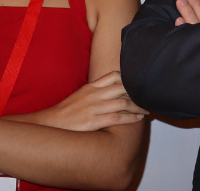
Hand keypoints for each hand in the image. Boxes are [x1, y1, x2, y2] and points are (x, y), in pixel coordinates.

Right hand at [24, 71, 146, 131]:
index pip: (114, 75)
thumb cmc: (67, 111)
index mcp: (91, 86)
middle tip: (148, 97)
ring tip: (147, 109)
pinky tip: (138, 118)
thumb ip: (96, 91)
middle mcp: (94, 94)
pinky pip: (117, 118)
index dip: (129, 79)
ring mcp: (94, 107)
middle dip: (137, 93)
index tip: (138, 84)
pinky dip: (130, 118)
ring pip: (123, 103)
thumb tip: (112, 91)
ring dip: (138, 106)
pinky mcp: (93, 121)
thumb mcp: (81, 95)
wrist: (51, 123)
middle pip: (122, 88)